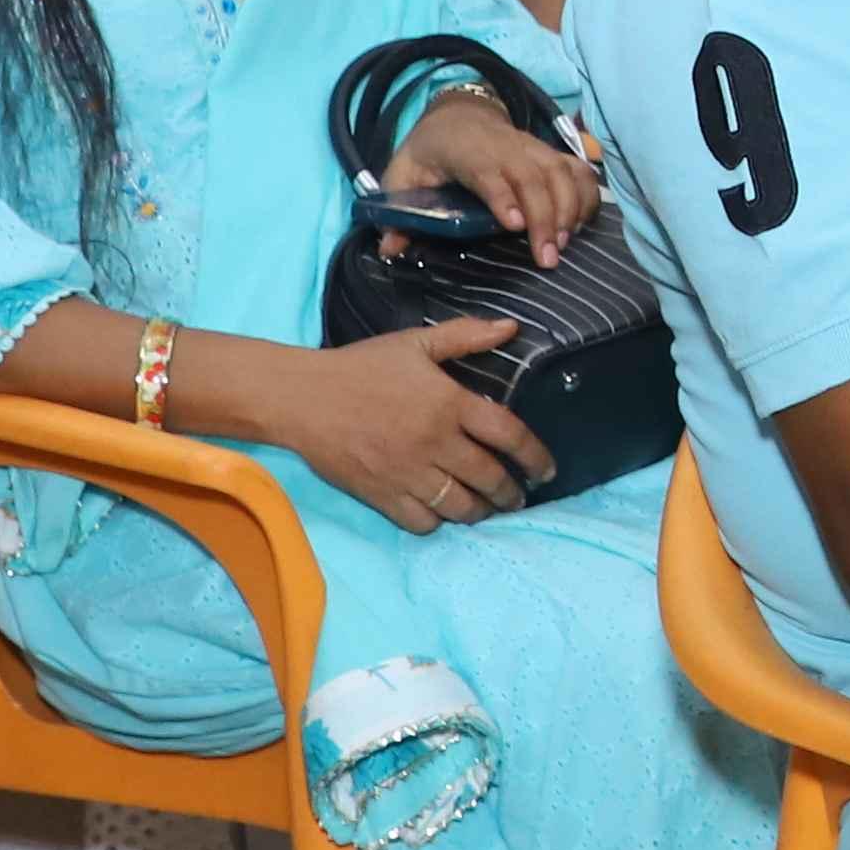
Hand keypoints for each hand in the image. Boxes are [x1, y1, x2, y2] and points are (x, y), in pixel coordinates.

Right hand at [272, 323, 537, 531]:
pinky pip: (423, 522)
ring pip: (461, 506)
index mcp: (449, 403)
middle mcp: (435, 442)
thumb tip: (511, 328)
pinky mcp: (382, 495)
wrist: (302, 398)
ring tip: (486, 507)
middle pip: (490, 478)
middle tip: (518, 496)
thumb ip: (465, 336)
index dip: (536, 456)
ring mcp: (408, 473)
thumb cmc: (360, 366)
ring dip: (480, 511)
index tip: (547, 470)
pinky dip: (438, 521)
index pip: (509, 435)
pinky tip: (442, 511)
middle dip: (512, 493)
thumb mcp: (415, 343)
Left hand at [382, 89, 598, 263]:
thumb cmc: (429, 153)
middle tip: (548, 258)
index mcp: (463, 149)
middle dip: (545, 217)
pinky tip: (581, 225)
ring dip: (569, 209)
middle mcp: (504, 145)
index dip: (502, 194)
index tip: (513, 225)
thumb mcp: (401, 176)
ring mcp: (532, 147)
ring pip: (560, 172)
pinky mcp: (550, 153)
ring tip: (563, 246)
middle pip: (533, 175)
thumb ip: (395, 211)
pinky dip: (587, 195)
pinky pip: (578, 170)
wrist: (458, 116)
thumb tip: (390, 249)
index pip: (487, 168)